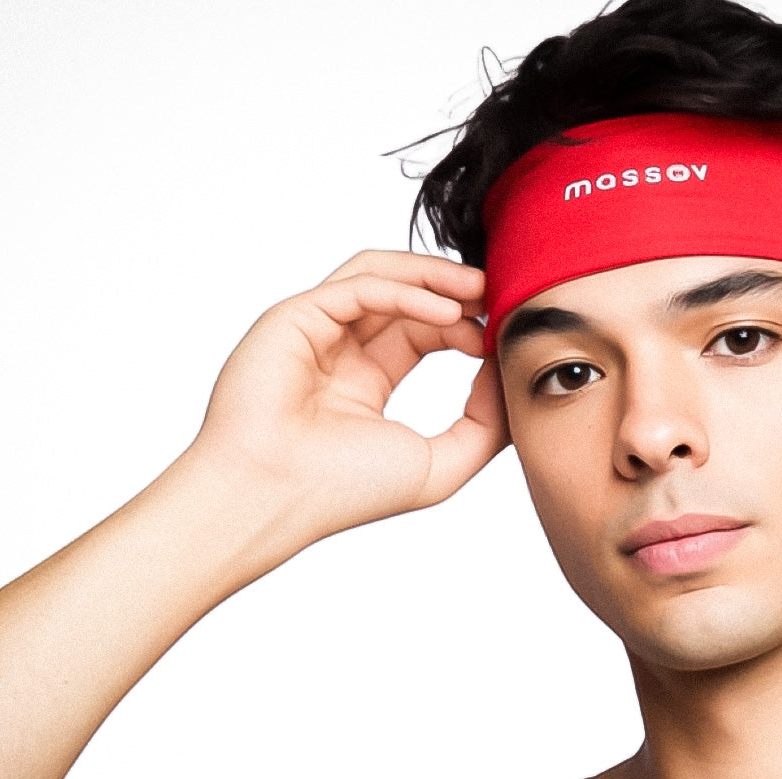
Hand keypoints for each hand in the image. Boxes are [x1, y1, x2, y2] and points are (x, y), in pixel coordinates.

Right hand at [186, 250, 508, 549]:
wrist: (273, 499)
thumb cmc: (343, 492)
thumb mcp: (439, 465)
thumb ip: (483, 425)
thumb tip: (507, 375)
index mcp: (363, 384)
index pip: (422, 332)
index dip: (465, 328)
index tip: (501, 340)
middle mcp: (337, 352)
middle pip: (404, 297)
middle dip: (455, 292)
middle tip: (501, 297)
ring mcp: (313, 331)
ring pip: (378, 276)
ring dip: (432, 275)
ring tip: (479, 287)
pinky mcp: (293, 318)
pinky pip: (358, 288)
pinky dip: (406, 293)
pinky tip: (447, 313)